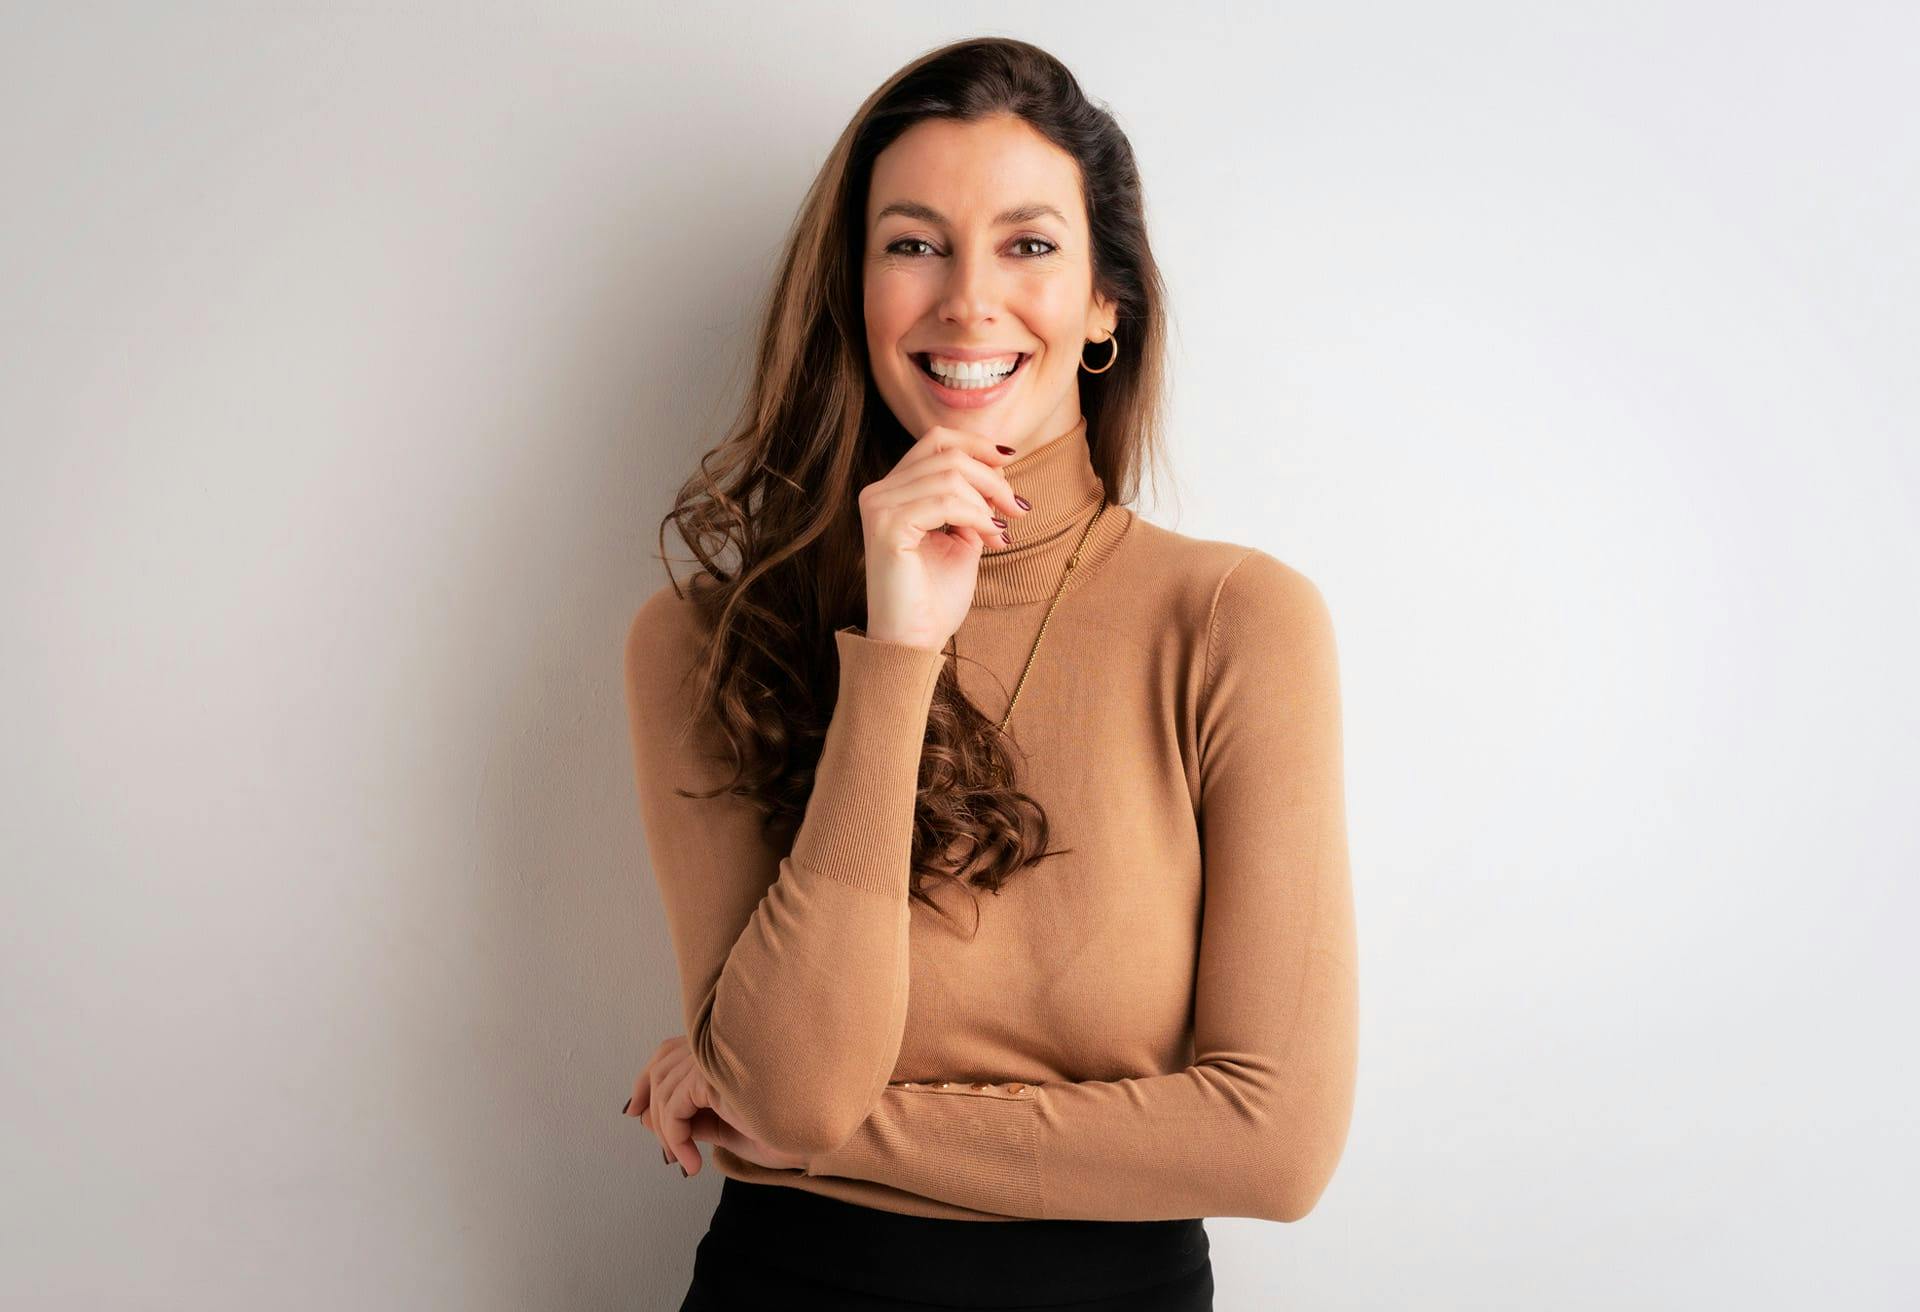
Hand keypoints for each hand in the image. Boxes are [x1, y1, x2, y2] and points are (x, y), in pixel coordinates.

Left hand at [624, 1035, 809, 1176]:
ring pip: (665, 1092)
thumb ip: (691, 1116)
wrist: (810, 1138)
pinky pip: (674, 1109)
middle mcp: (719, 1045)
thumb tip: (647, 1116)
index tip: (635, 1111)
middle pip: (661, 1065)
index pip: (670, 1051)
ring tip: (687, 1162)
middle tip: (665, 1148)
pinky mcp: (715, 1075)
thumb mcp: (723, 1125)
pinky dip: (676, 1139)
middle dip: (650, 1105)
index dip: (646, 1078)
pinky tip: (693, 1163)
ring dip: (669, 1135)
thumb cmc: (778, 1130)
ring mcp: (718, 1056)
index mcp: (723, 1049)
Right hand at [856, 424, 1029, 649]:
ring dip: (987, 502)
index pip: (935, 441)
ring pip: (950, 475)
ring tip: (1001, 532)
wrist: (915, 642)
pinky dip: (976, 516)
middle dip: (992, 478)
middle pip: (947, 453)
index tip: (1011, 463)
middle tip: (1017, 509)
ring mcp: (879, 506)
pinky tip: (989, 538)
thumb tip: (999, 469)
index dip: (976, 444)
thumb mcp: (962, 538)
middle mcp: (879, 492)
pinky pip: (945, 501)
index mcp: (892, 491)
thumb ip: (972, 502)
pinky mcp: (887, 525)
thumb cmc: (935, 598)